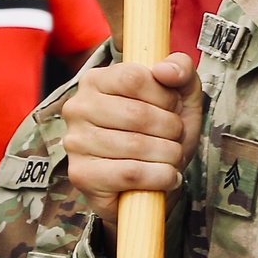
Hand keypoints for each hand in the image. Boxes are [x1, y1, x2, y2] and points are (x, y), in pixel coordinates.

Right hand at [61, 56, 201, 240]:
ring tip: (171, 157)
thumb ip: (181, 70)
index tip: (172, 108)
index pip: (134, 78)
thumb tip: (165, 69)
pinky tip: (166, 176)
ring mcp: (76, 142)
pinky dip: (159, 176)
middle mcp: (78, 108)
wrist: (148, 187)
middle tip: (175, 137)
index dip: (165, 96)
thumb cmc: (160, 135)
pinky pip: (131, 173)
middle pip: (138, 114)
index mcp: (96, 80)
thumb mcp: (179, 96)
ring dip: (169, 154)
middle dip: (171, 129)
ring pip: (138, 145)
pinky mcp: (81, 174)